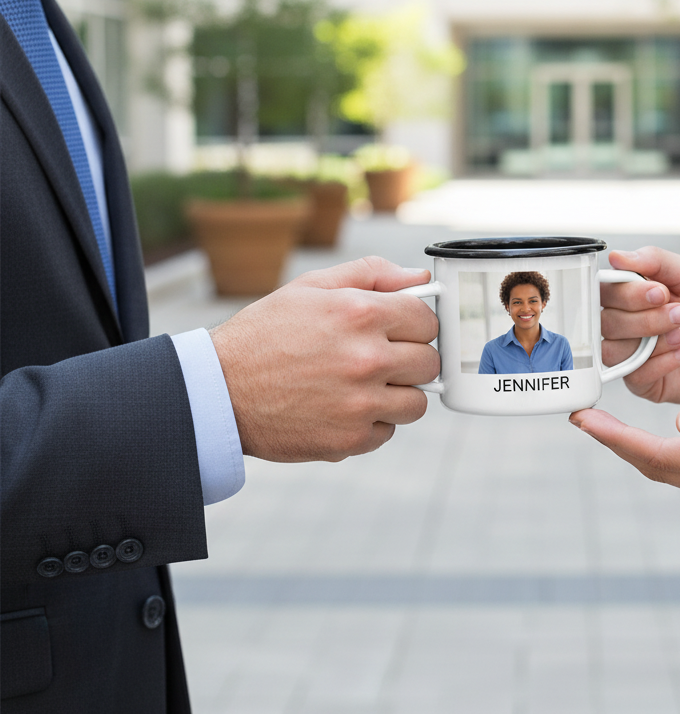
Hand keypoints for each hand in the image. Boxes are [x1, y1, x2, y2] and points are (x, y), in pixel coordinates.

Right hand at [210, 257, 438, 462]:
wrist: (217, 391)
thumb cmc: (263, 335)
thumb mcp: (311, 287)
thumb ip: (371, 274)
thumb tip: (419, 277)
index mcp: (361, 314)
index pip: (427, 320)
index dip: (414, 324)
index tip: (399, 330)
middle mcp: (367, 358)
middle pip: (429, 362)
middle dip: (409, 359)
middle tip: (380, 359)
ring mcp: (361, 403)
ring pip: (416, 403)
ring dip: (397, 395)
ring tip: (363, 386)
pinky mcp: (350, 439)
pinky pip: (387, 431)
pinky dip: (371, 423)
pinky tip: (342, 408)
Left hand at [570, 390, 679, 504]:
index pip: (660, 458)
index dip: (618, 440)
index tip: (585, 420)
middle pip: (659, 469)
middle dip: (618, 445)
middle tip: (585, 419)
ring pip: (675, 471)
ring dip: (639, 450)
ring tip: (611, 425)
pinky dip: (667, 453)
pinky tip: (661, 435)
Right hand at [600, 247, 679, 404]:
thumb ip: (655, 261)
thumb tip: (616, 255)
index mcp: (633, 294)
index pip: (604, 292)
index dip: (625, 293)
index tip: (660, 291)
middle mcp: (628, 324)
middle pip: (606, 321)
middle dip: (645, 317)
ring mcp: (634, 355)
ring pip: (612, 350)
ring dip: (650, 339)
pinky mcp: (646, 383)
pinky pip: (633, 376)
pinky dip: (660, 363)